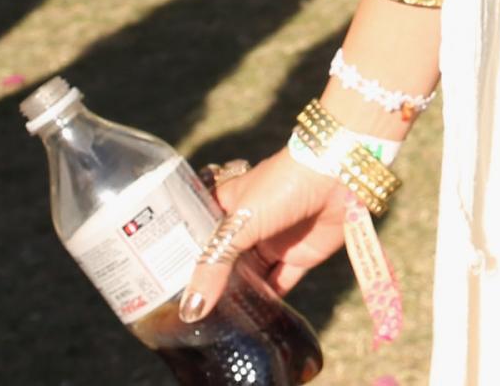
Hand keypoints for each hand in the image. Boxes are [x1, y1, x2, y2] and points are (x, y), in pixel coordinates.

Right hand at [177, 150, 352, 323]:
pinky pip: (279, 284)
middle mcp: (249, 225)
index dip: (182, 259)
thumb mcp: (239, 223)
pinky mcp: (300, 255)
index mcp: (227, 205)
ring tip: (211, 328)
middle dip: (210, 285)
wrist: (339, 172)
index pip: (198, 236)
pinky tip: (249, 324)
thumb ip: (214, 266)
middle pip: (224, 262)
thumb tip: (191, 311)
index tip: (160, 289)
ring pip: (250, 277)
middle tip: (185, 318)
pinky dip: (267, 303)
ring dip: (237, 298)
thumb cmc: (283, 183)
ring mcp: (274, 241)